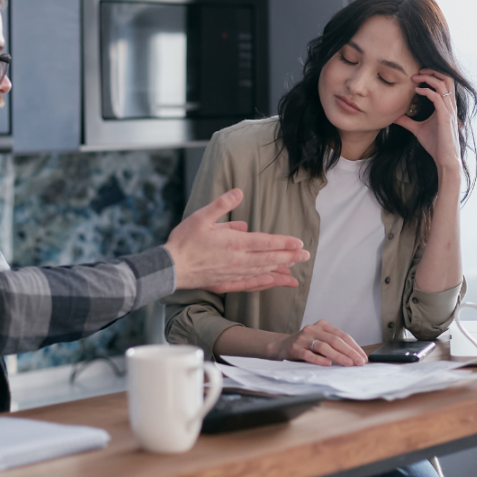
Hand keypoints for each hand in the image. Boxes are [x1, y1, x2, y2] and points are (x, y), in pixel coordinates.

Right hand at [164, 189, 309, 293]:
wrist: (170, 267)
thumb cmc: (184, 241)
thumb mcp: (201, 216)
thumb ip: (222, 205)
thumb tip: (239, 192)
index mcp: (234, 243)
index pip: (265, 242)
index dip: (284, 242)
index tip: (298, 243)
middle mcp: (237, 260)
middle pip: (269, 259)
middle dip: (289, 257)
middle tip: (306, 256)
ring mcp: (233, 274)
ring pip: (262, 273)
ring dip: (280, 271)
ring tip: (294, 270)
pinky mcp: (226, 283)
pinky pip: (250, 285)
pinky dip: (263, 284)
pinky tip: (271, 283)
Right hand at [267, 320, 366, 366]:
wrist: (281, 346)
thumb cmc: (306, 345)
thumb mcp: (321, 340)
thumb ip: (335, 345)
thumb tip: (356, 357)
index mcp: (322, 325)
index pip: (342, 335)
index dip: (354, 347)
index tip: (363, 357)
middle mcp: (313, 329)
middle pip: (335, 340)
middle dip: (349, 352)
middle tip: (359, 362)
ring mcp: (303, 338)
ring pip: (323, 346)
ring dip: (338, 356)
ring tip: (348, 364)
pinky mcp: (294, 348)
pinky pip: (308, 354)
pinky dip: (319, 359)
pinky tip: (327, 364)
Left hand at [394, 69, 461, 178]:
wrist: (444, 158)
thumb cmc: (435, 144)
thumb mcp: (417, 129)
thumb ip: (408, 121)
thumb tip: (394, 117)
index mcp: (446, 106)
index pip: (445, 82)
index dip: (433, 75)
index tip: (417, 74)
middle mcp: (450, 105)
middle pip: (447, 78)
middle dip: (432, 71)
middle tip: (417, 71)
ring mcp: (449, 110)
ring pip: (443, 84)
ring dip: (428, 78)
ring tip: (415, 78)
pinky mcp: (445, 116)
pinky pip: (437, 97)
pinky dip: (427, 91)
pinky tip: (417, 91)